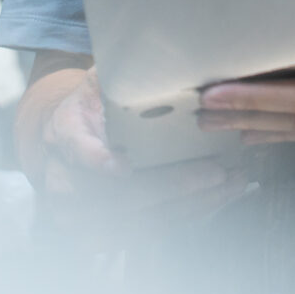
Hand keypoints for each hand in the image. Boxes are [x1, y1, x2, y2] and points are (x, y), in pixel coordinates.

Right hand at [23, 67, 248, 244]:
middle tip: (216, 171)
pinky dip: (188, 215)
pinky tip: (217, 198)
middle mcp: (64, 181)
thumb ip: (120, 73)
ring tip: (231, 184)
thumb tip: (156, 55)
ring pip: (140, 220)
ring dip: (191, 204)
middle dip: (172, 185)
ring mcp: (80, 217)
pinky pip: (150, 233)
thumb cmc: (94, 109)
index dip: (96, 160)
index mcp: (63, 133)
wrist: (67, 146)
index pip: (76, 148)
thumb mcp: (98, 82)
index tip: (122, 166)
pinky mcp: (100, 238)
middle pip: (118, 194)